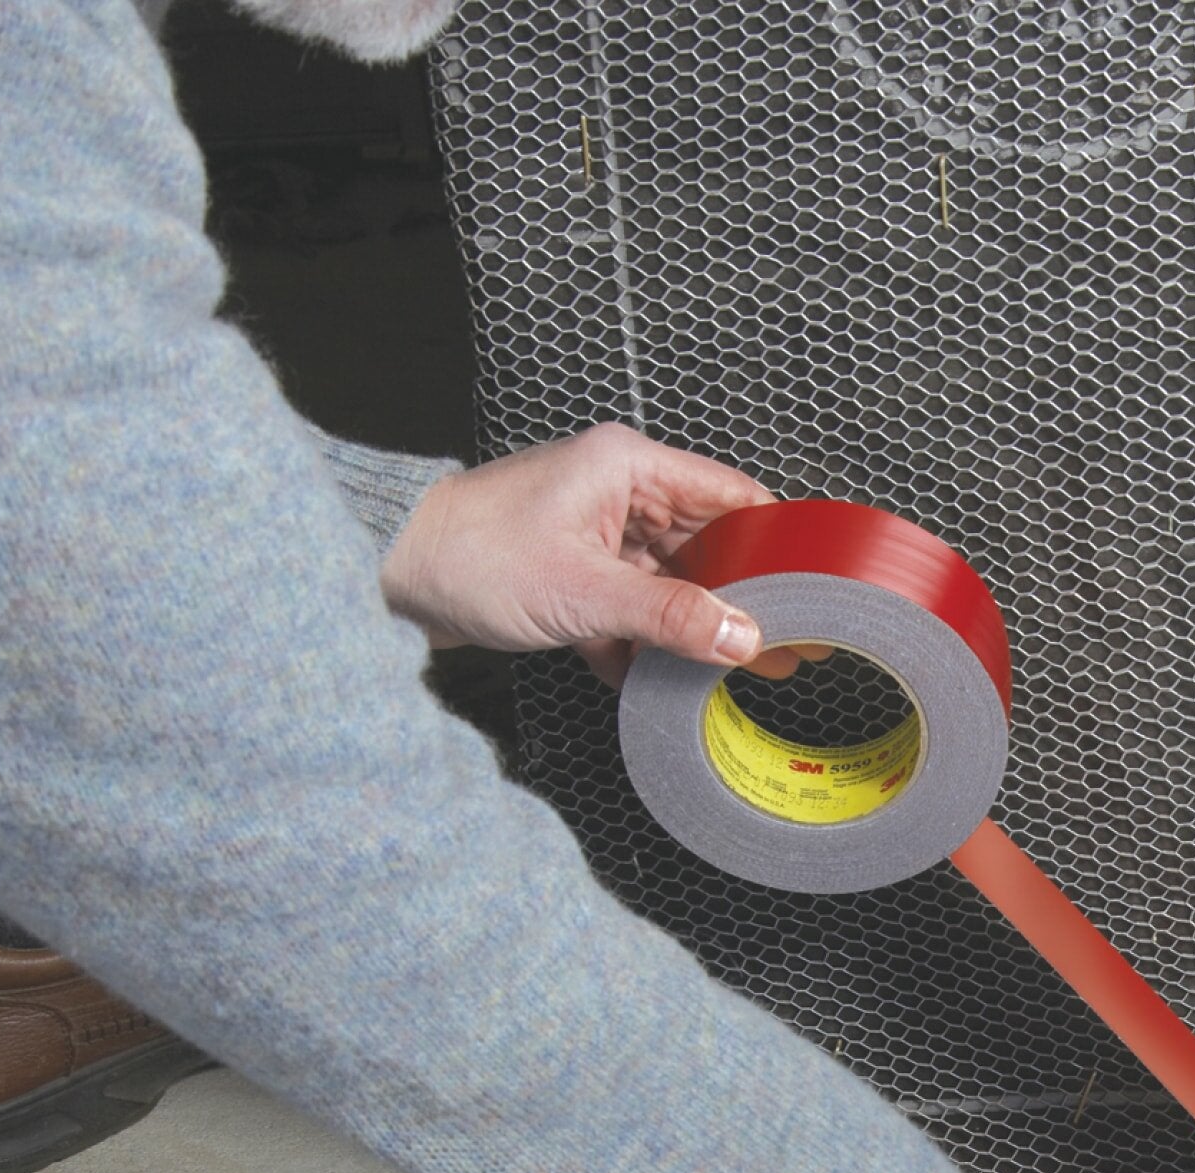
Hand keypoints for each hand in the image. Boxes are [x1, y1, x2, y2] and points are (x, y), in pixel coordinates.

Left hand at [378, 423, 805, 685]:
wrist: (384, 575)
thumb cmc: (470, 556)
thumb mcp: (585, 593)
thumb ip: (670, 615)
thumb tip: (742, 636)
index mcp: (628, 467)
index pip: (729, 494)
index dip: (774, 540)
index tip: (810, 585)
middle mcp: (617, 494)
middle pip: (705, 545)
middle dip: (741, 596)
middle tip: (785, 646)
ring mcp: (593, 536)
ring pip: (667, 583)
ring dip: (692, 628)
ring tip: (737, 671)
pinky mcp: (570, 577)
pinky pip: (628, 610)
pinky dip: (643, 644)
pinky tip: (664, 683)